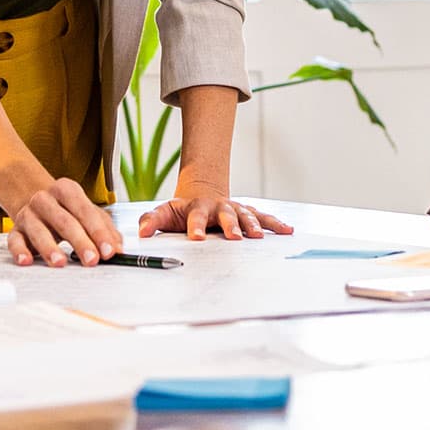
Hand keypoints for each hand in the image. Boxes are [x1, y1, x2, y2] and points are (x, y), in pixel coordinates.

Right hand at [4, 178, 121, 267]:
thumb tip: (117, 248)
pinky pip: (15, 241)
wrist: (33, 197)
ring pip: (39, 231)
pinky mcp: (16, 230)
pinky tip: (27, 261)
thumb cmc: (65, 209)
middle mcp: (45, 199)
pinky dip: (19, 251)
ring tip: (60, 262)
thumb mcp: (87, 212)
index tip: (109, 251)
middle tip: (92, 260)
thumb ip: (105, 229)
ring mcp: (28, 214)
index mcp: (67, 190)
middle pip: (65, 221)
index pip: (86, 211)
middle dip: (80, 242)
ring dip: (50, 247)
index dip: (99, 233)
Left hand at [138, 182, 291, 241]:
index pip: (195, 216)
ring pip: (246, 215)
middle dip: (230, 225)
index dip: (196, 226)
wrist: (203, 193)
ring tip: (259, 236)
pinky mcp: (248, 214)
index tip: (196, 237)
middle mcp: (219, 207)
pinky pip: (263, 218)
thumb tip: (141, 232)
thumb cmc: (183, 210)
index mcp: (197, 208)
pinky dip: (275, 223)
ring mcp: (235, 209)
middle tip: (234, 236)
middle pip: (226, 215)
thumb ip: (152, 220)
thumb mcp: (165, 212)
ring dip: (253, 225)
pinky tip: (288, 230)